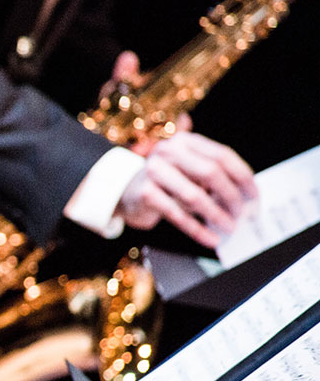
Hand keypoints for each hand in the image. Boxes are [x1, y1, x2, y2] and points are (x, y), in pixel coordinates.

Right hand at [116, 132, 258, 247]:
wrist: (126, 192)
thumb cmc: (166, 182)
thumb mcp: (188, 171)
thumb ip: (212, 176)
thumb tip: (244, 196)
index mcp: (185, 142)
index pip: (222, 155)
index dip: (243, 177)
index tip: (254, 196)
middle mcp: (168, 151)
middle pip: (211, 172)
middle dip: (231, 196)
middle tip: (241, 213)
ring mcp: (154, 171)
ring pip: (195, 195)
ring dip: (216, 214)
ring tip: (228, 226)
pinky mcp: (145, 194)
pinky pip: (177, 214)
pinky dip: (197, 229)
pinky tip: (209, 238)